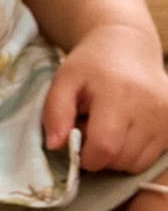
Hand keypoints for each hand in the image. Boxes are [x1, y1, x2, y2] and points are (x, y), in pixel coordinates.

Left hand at [43, 21, 167, 173]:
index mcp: (119, 94)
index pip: (105, 148)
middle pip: (120, 160)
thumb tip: (55, 146)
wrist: (128, 46)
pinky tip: (125, 128)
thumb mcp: (64, 80)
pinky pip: (150, 159)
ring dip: (117, 155)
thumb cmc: (91, 65)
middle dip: (99, 153)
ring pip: (136, 164)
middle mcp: (150, 107)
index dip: (85, 155)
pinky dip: (133, 152)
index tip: (77, 140)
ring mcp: (167, 118)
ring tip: (109, 126)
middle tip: (91, 126)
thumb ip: (54, 112)